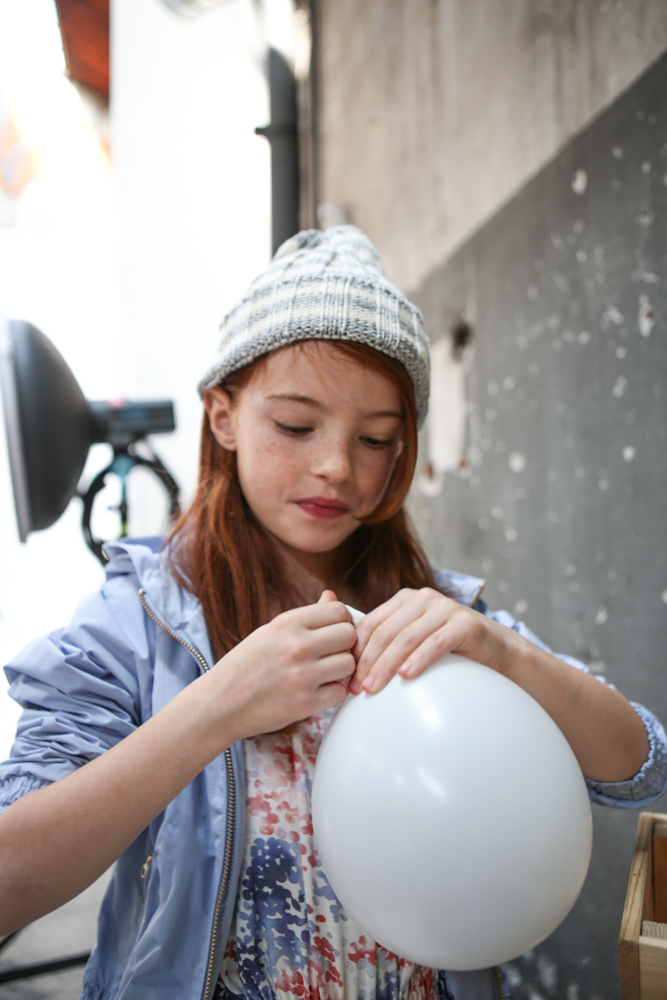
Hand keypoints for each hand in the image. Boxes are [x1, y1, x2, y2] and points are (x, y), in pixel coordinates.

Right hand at [214, 591, 355, 739]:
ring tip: (324, 674)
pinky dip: (333, 693)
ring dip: (341, 671)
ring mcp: (302, 676)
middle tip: (332, 655)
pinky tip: (317, 691)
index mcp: (288, 623)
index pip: (339, 610)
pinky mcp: (305, 703)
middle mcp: (297, 646)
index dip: (341, 621)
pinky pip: (340, 692)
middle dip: (345, 645)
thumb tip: (332, 596)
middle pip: (349, 635)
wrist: (220, 703)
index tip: (333, 633)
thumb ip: (306, 616)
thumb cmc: (246, 664)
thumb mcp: (271, 632)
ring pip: (349, 664)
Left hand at [350, 588, 519, 693]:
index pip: (370, 623)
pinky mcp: (465, 623)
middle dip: (368, 662)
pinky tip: (406, 676)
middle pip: (385, 632)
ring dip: (386, 665)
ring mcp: (445, 608)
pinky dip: (419, 659)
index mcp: (404, 599)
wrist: (496, 650)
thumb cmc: (451, 650)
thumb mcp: (415, 640)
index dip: (356, 651)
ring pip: (406, 638)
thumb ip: (388, 642)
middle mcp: (422, 598)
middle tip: (357, 689)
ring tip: (374, 688)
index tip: (347, 679)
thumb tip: (350, 664)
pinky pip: (436, 642)